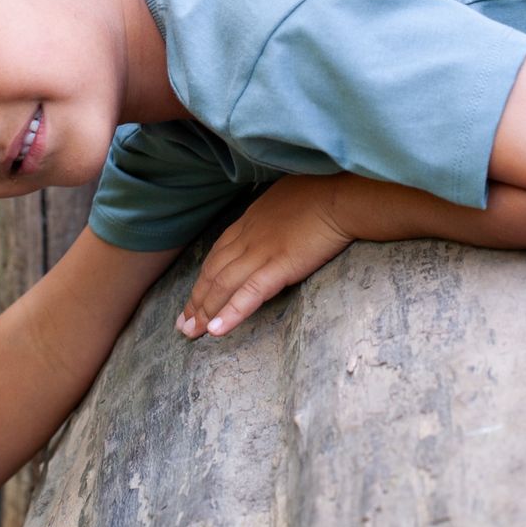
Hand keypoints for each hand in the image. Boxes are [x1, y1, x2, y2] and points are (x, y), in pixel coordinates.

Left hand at [175, 175, 352, 339]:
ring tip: (191, 334)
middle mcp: (248, 237)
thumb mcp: (287, 198)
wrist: (342, 194)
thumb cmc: (324, 192)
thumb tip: (273, 224)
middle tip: (183, 325)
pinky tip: (215, 331)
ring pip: (223, 285)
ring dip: (205, 311)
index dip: (203, 278)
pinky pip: (249, 294)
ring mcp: (262, 251)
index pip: (217, 254)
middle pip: (213, 272)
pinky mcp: (279, 266)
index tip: (193, 298)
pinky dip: (231, 313)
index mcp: (250, 221)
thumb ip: (273, 215)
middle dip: (196, 300)